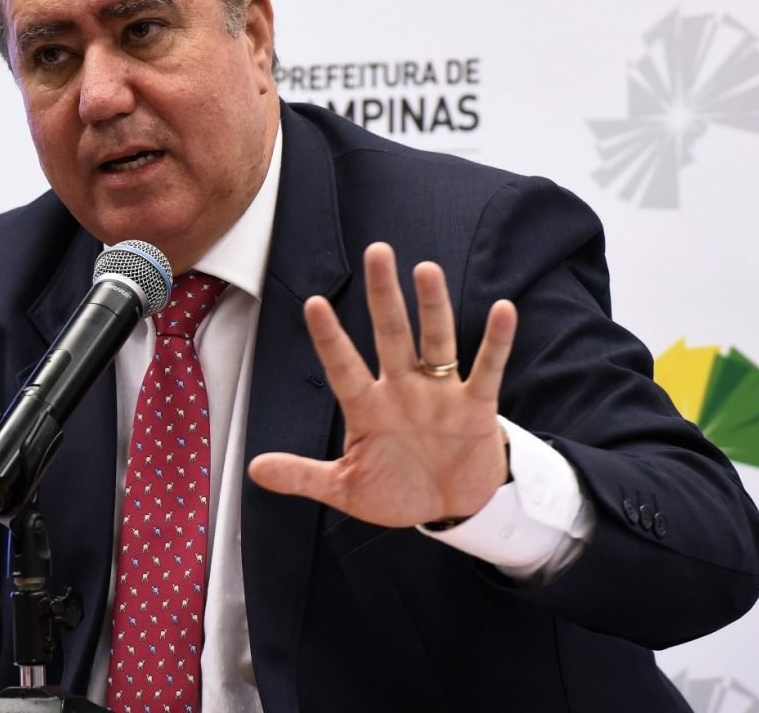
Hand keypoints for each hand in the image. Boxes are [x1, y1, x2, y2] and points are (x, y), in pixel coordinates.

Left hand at [249, 242, 517, 527]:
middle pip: (391, 335)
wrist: (449, 507)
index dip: (330, 339)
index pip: (344, 367)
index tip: (314, 303)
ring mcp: (440, 394)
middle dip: (383, 295)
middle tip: (377, 251)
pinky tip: (504, 311)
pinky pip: (487, 369)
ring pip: (436, 341)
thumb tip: (254, 469)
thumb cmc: (397, 489)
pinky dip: (497, 342)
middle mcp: (403, 389)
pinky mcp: (476, 407)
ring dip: (433, 307)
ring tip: (426, 270)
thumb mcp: (347, 488)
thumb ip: (304, 475)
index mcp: (368, 407)